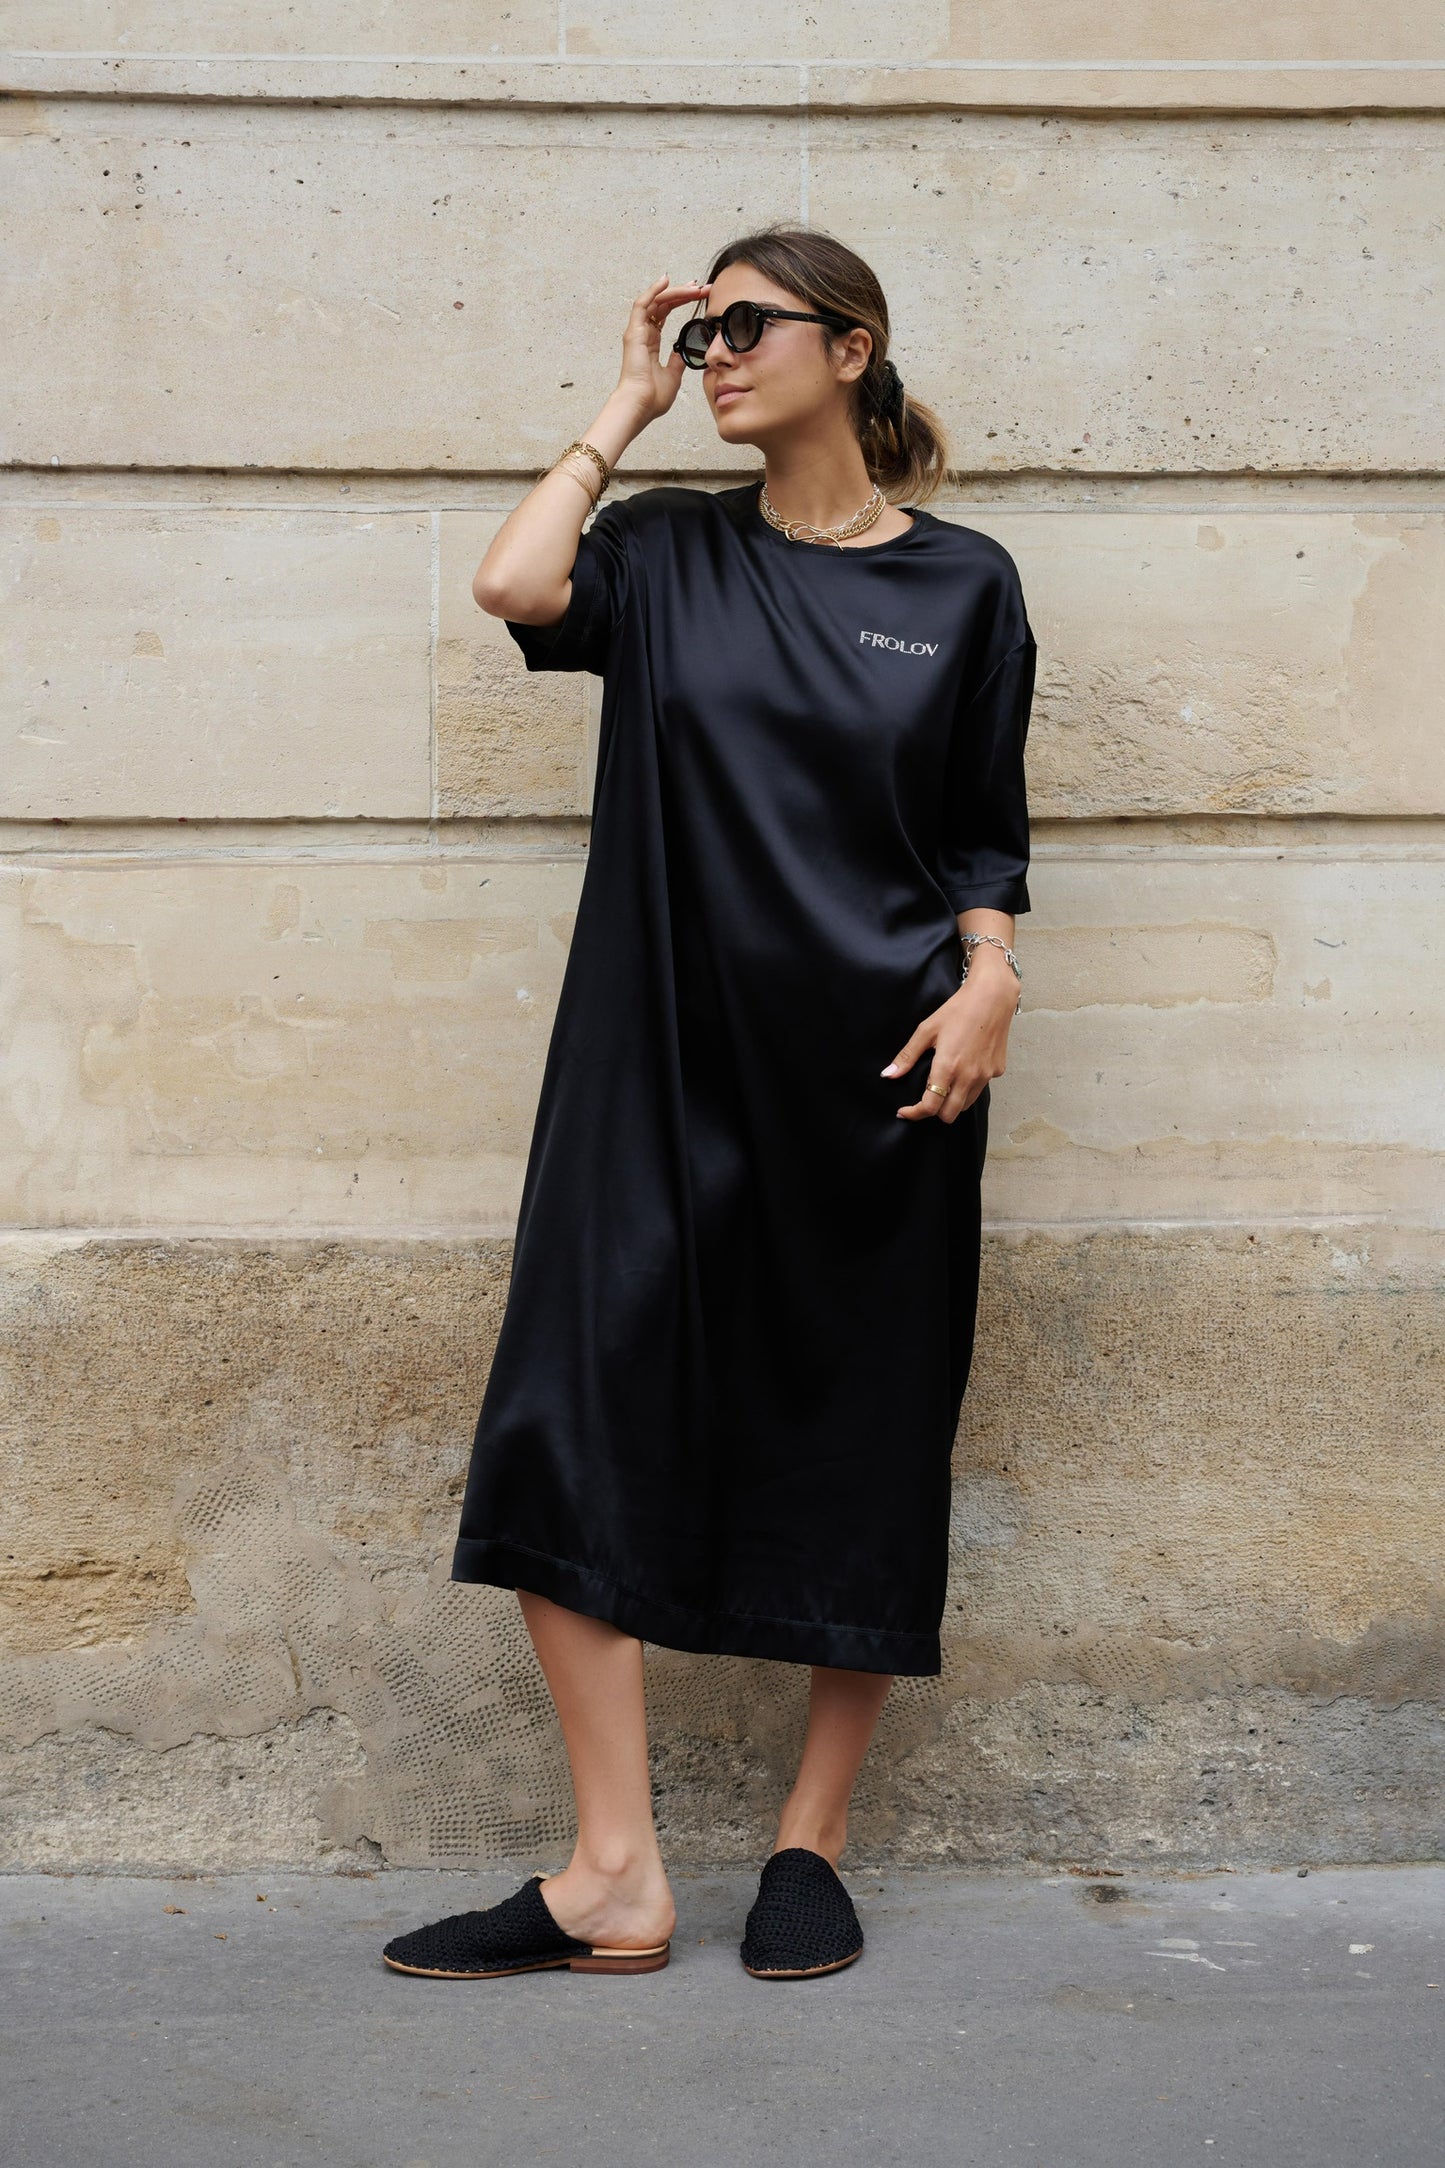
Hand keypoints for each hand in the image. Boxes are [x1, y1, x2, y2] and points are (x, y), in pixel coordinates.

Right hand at [615, 274, 711, 422]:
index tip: (700, 296)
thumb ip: (679, 359)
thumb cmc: (653, 397)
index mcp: (650, 343)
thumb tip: (687, 349)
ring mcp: (637, 332)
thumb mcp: (674, 374)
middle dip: (684, 293)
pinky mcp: (634, 332)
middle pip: (663, 304)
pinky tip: (666, 280)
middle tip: (703, 287)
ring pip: (656, 301)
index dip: (682, 302)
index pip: (665, 314)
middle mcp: (643, 334)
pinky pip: (642, 304)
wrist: (641, 406)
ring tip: (695, 286)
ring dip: (676, 291)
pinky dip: (653, 290)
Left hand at [881, 955, 1017, 1121]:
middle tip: (924, 1100)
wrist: (992, 997)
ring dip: (952, 1102)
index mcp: (948, 1067)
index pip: (930, 1106)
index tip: (904, 1111)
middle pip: (949, 1115)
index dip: (914, 1113)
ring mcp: (985, 1075)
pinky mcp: (998, 1071)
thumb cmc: (957, 1010)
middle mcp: (969, 1076)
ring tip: (944, 1085)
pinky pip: (979, 1088)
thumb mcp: (927, 1030)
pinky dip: (968, 1087)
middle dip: (934, 1112)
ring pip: (966, 1105)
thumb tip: (888, 1075)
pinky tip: (964, 1069)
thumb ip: (907, 1056)